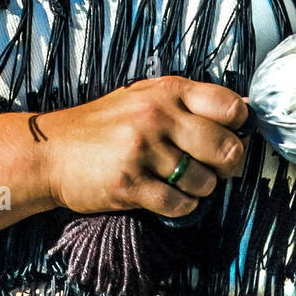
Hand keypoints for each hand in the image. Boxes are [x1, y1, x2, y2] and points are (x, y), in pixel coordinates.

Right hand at [39, 75, 249, 217]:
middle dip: (227, 166)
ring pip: (204, 182)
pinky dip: (180, 206)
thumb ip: (187, 104)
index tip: (231, 137)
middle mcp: (156, 115)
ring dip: (199, 189)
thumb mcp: (144, 97)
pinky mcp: (129, 183)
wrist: (53, 150)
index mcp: (166, 90)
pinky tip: (164, 195)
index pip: (230, 106)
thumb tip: (242, 117)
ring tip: (177, 180)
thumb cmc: (105, 125)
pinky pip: (179, 204)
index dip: (239, 127)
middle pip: (225, 148)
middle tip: (213, 168)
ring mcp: (142, 149)